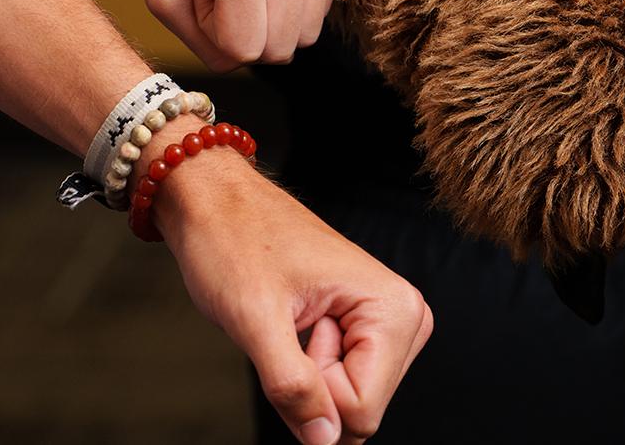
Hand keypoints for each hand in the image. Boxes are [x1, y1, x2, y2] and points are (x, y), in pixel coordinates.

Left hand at [142, 118, 431, 443]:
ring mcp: (390, 322)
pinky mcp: (371, 326)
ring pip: (352, 400)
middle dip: (315, 386)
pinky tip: (301, 324)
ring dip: (312, 376)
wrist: (219, 202)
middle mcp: (405, 315)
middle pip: (363, 408)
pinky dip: (312, 367)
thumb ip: (293, 387)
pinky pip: (345, 382)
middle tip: (291, 328)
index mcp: (394, 309)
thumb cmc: (235, 242)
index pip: (363, 410)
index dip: (312, 393)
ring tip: (294, 321)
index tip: (293, 337)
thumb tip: (325, 441)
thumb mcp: (254, 320)